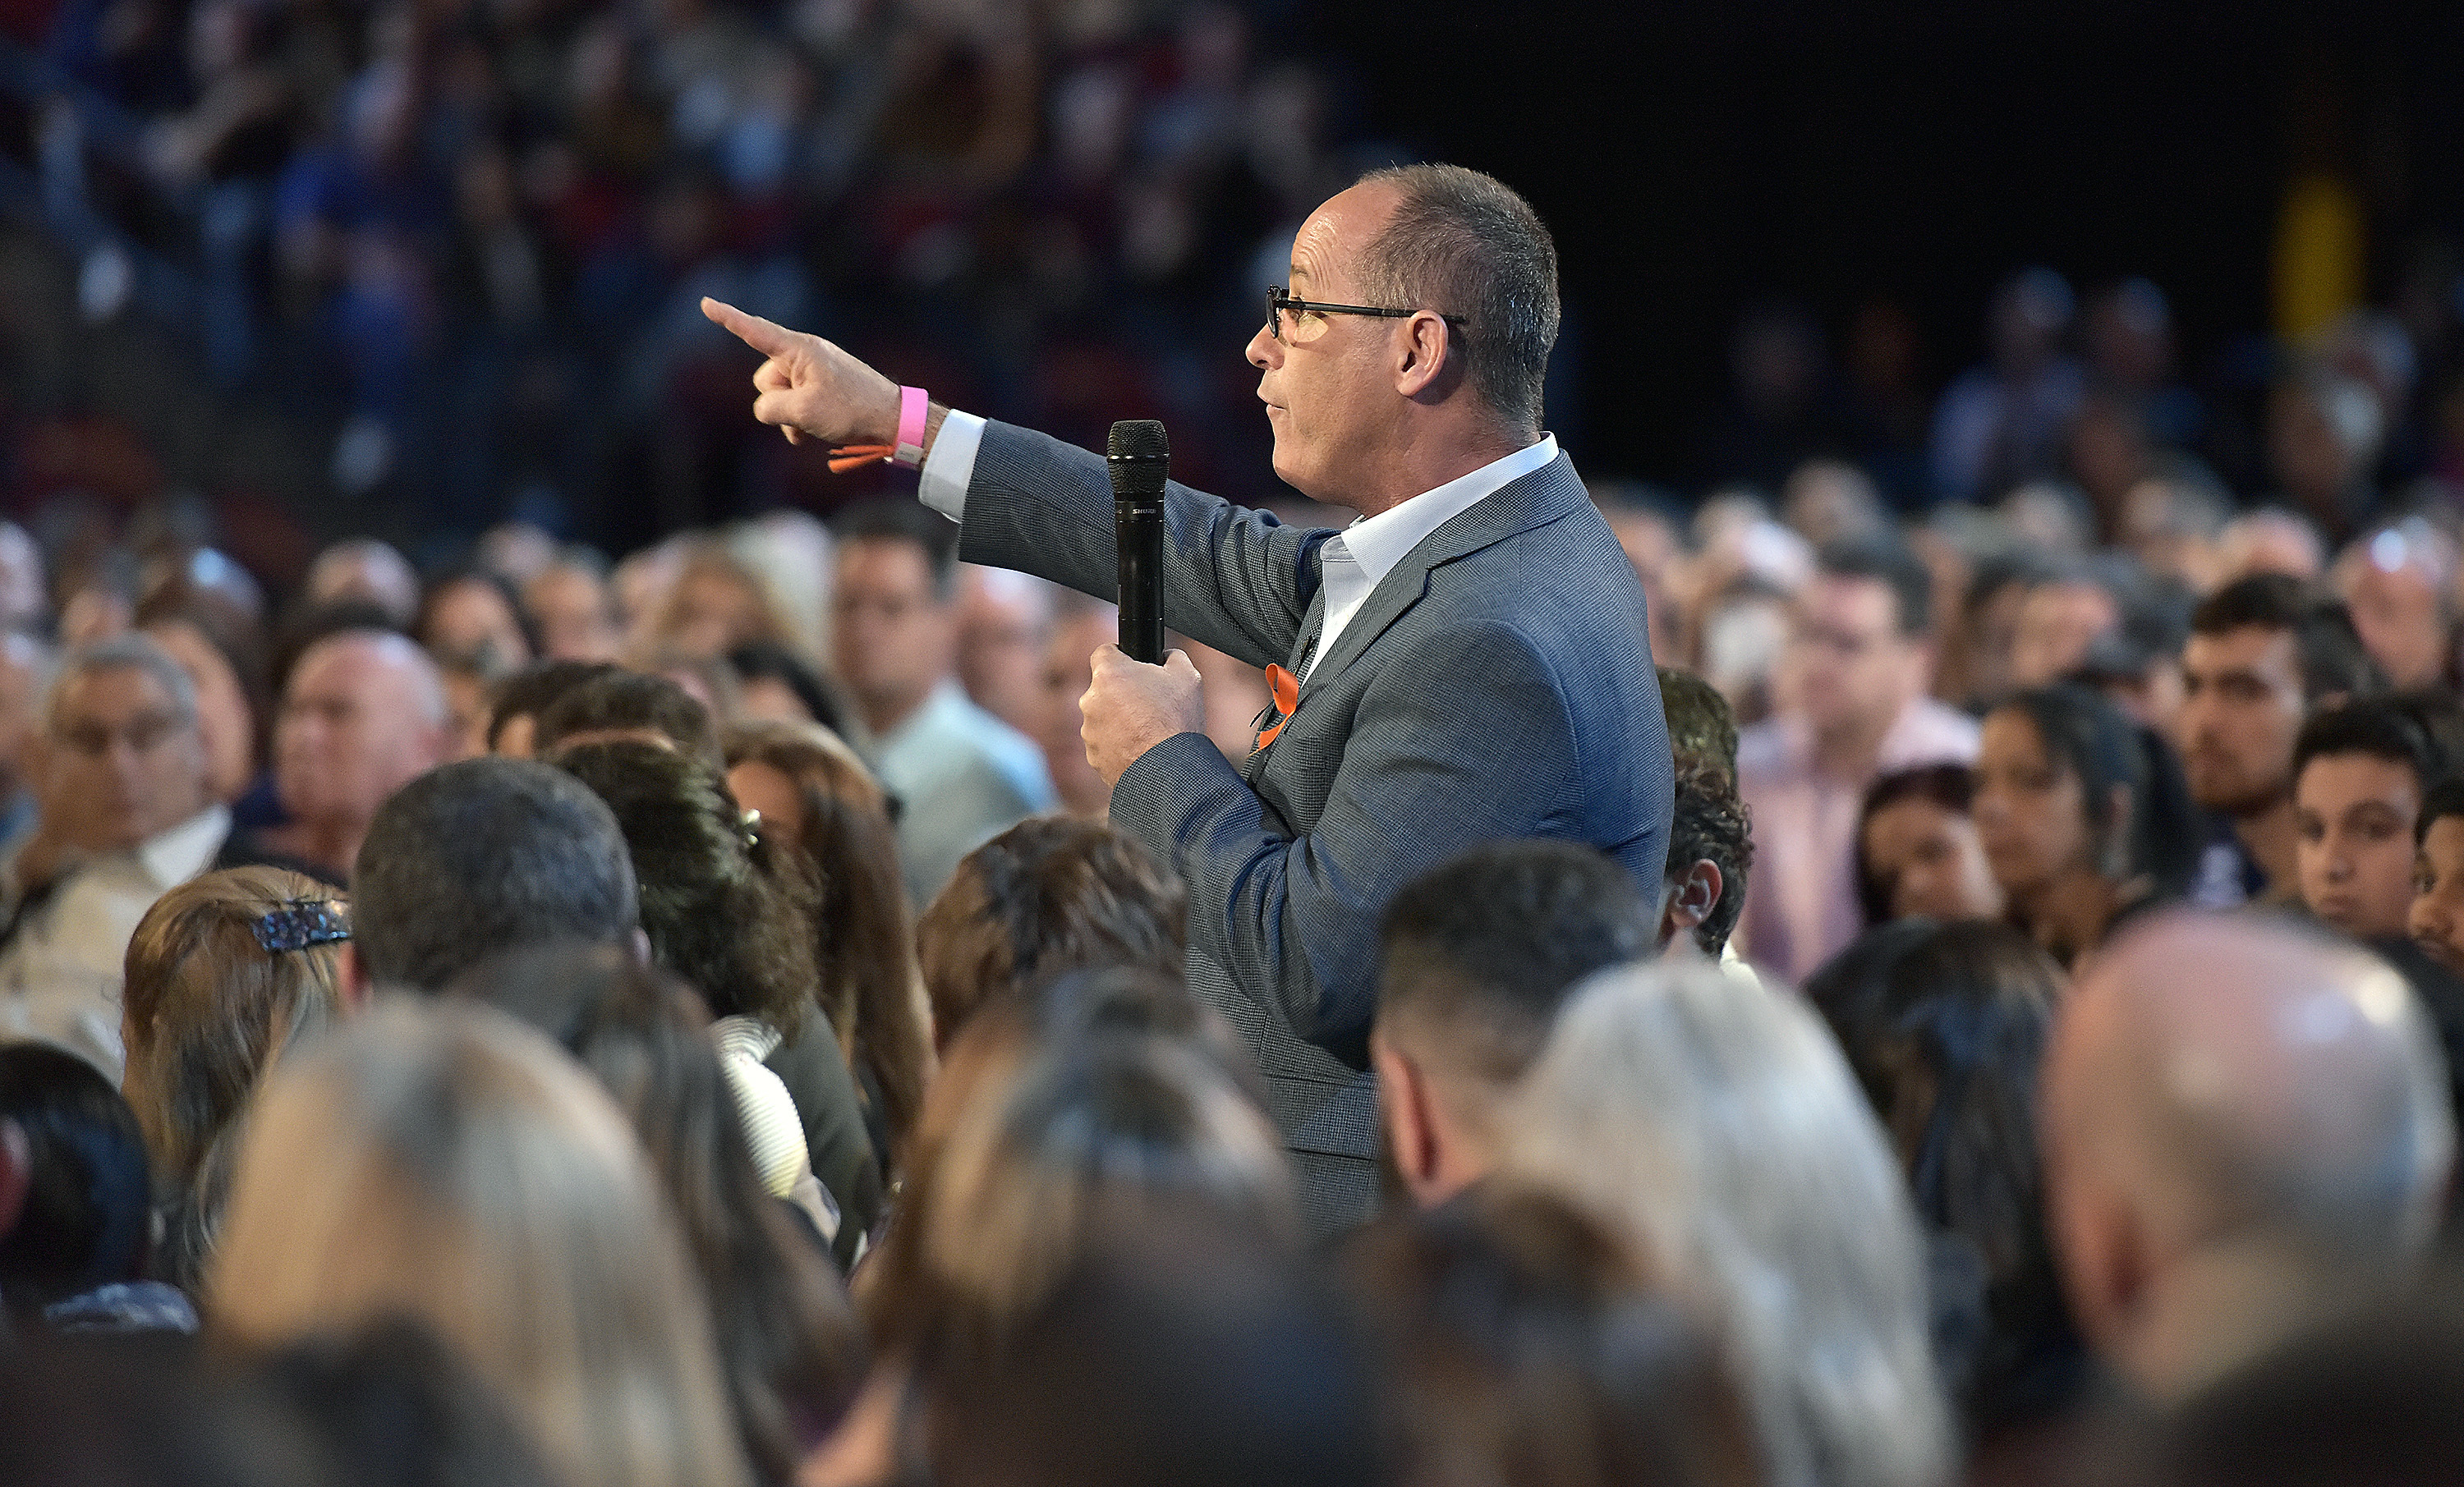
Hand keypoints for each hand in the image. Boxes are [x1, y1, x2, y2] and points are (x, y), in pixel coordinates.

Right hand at [701, 297, 901, 446]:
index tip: (705, 303)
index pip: (755, 331)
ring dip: (788, 417)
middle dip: (775, 401)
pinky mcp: (823, 388)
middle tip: (806, 413)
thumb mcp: (804, 411)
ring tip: (814, 427)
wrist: (893, 420)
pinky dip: (799, 420)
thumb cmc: (852, 410)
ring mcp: (815, 372)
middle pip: (765, 377)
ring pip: (779, 396)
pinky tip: (814, 434)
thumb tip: (766, 408)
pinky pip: (796, 403)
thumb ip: (771, 407)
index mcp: (800, 349)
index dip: (727, 319)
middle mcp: (805, 355)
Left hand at [1082, 645, 1204, 788]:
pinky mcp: (1092, 756)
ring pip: (1103, 716)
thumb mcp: (1187, 675)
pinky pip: (1105, 743)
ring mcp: (1089, 730)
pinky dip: (1118, 744)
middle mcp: (1091, 699)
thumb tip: (1165, 656)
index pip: (1104, 651)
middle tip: (1149, 704)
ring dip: (1120, 720)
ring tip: (1148, 731)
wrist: (1169, 771)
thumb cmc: (1177, 721)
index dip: (1121, 656)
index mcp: (1109, 673)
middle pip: (1104, 687)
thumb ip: (1171, 656)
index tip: (1132, 665)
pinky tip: (1141, 749)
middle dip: (1122, 692)